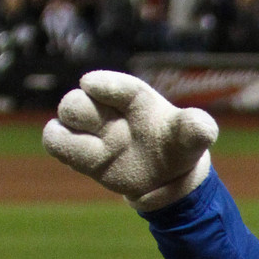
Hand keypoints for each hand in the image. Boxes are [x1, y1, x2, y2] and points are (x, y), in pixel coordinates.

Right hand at [43, 70, 218, 210]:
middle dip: (84, 112)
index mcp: (139, 99)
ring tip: (97, 149)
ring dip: (72, 133)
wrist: (165, 175)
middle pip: (79, 100)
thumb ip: (198, 128)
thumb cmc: (178, 146)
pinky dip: (62, 146)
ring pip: (65, 117)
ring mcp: (94, 129)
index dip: (105, 84)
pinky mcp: (80, 150)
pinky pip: (55, 142)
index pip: (121, 87)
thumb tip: (203, 128)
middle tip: (106, 133)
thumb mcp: (194, 138)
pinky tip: (85, 156)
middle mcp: (111, 110)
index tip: (89, 83)